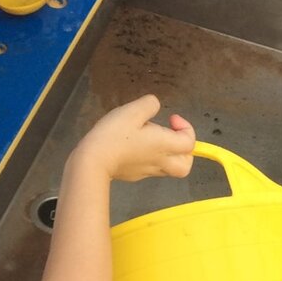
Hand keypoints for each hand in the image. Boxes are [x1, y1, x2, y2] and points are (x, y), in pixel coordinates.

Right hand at [72, 95, 195, 182]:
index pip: (189, 142)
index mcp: (164, 145)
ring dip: (168, 155)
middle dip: (184, 151)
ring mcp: (147, 171)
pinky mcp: (134, 175)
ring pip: (169, 169)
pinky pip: (151, 168)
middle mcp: (160, 161)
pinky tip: (135, 147)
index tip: (170, 118)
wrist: (92, 162)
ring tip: (152, 139)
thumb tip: (155, 105)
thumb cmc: (114, 135)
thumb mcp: (132, 110)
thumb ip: (149, 104)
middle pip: (185, 165)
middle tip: (171, 137)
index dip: (186, 127)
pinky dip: (151, 158)